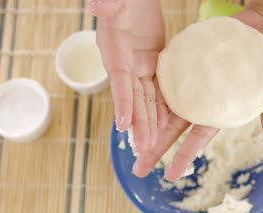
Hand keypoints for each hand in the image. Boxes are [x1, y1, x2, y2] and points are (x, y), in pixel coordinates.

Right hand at [90, 0, 168, 153]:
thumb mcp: (116, 0)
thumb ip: (108, 4)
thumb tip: (97, 4)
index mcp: (115, 51)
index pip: (120, 80)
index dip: (122, 102)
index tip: (123, 125)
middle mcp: (124, 64)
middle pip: (133, 98)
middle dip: (138, 124)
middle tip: (143, 149)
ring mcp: (138, 66)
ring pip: (145, 98)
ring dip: (149, 122)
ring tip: (152, 145)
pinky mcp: (151, 64)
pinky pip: (157, 89)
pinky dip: (160, 106)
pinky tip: (165, 124)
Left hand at [132, 8, 262, 180]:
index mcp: (220, 112)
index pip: (198, 138)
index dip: (184, 156)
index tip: (170, 175)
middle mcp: (201, 100)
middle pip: (173, 127)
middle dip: (155, 148)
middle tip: (137, 167)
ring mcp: (192, 81)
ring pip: (163, 104)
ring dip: (146, 120)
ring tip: (126, 136)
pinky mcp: (187, 62)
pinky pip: (165, 74)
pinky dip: (150, 86)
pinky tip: (133, 99)